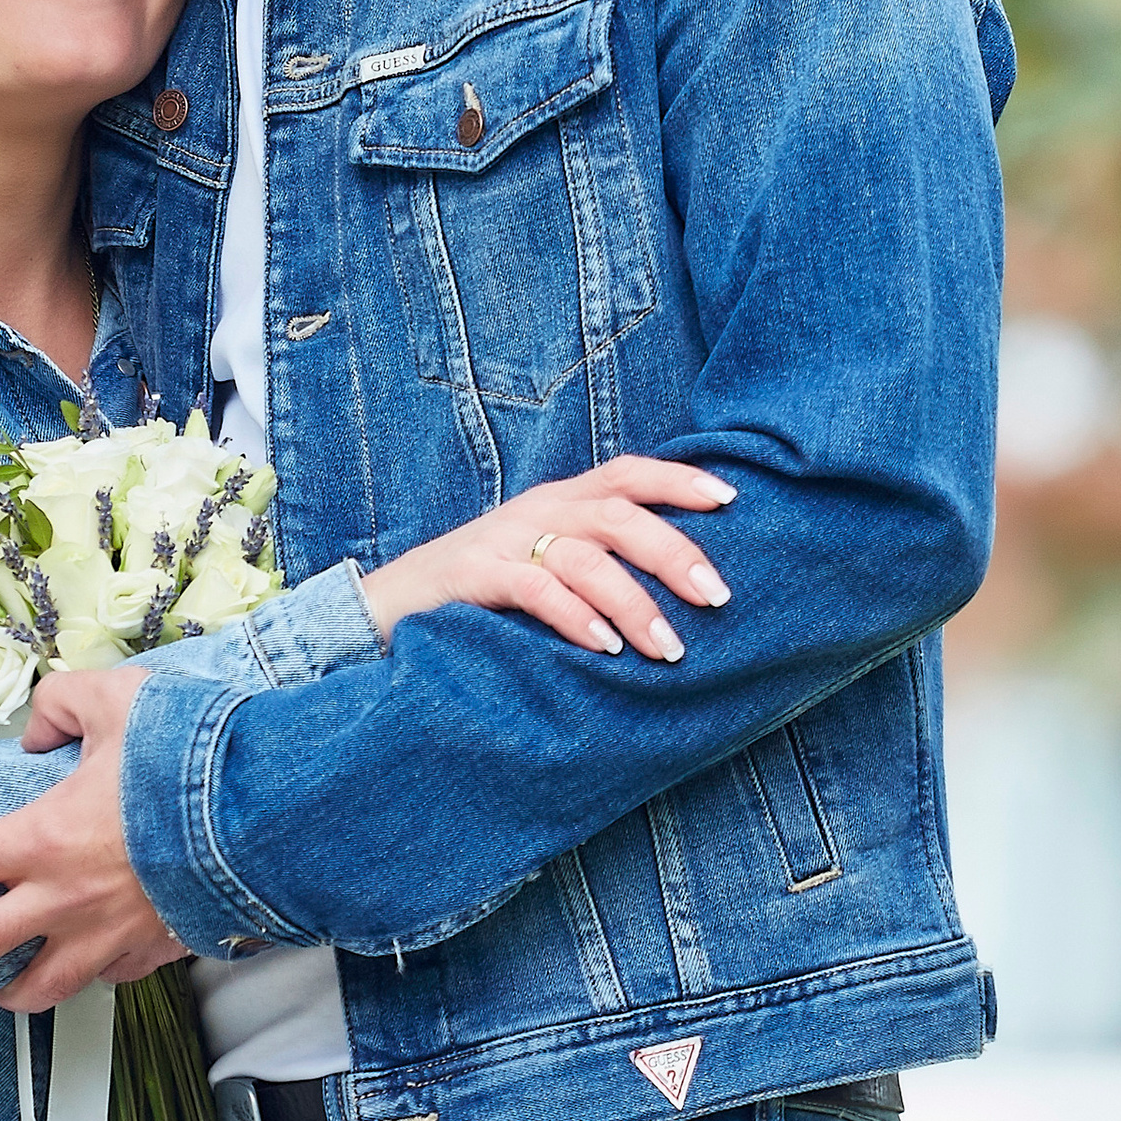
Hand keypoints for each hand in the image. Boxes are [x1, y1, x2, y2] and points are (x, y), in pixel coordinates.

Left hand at [0, 666, 183, 1012]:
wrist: (271, 817)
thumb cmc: (192, 758)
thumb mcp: (115, 699)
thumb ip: (59, 706)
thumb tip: (36, 731)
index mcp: (40, 839)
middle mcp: (63, 901)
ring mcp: (109, 937)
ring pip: (37, 988)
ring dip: (2, 992)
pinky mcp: (153, 953)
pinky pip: (107, 977)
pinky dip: (87, 975)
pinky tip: (84, 963)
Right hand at [361, 459, 735, 660]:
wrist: (390, 605)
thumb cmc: (485, 591)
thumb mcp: (546, 562)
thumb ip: (598, 560)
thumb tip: (681, 588)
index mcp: (560, 501)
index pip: (627, 473)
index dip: (678, 480)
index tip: (730, 499)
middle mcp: (538, 511)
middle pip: (618, 515)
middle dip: (674, 553)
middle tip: (717, 597)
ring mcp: (504, 541)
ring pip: (585, 556)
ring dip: (634, 602)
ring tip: (668, 647)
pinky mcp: (475, 575)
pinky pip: (535, 588)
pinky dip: (576, 616)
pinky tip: (604, 646)